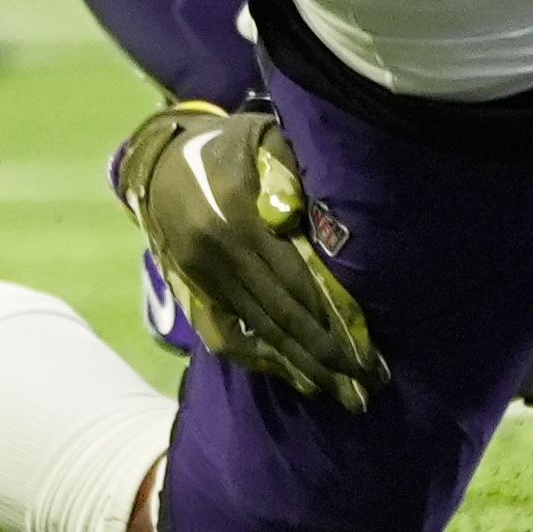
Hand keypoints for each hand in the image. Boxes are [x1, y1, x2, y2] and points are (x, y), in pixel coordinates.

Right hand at [111, 100, 378, 409]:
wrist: (162, 161)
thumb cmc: (232, 145)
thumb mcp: (263, 137)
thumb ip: (287, 171)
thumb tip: (306, 219)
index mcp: (238, 214)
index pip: (298, 279)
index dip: (335, 318)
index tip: (371, 349)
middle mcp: (217, 253)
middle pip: (282, 315)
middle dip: (328, 355)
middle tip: (368, 386)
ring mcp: (202, 277)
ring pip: (259, 331)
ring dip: (302, 367)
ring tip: (341, 393)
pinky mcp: (192, 292)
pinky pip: (226, 336)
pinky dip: (261, 361)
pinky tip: (294, 377)